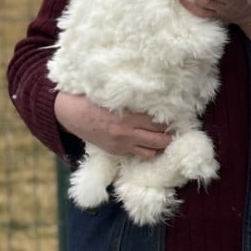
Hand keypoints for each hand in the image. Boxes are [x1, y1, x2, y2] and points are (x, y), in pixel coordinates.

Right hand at [54, 91, 171, 158]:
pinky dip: (148, 150)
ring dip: (161, 145)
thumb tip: (154, 95)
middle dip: (171, 136)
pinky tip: (152, 144)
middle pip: (159, 139)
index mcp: (127, 117)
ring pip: (151, 151)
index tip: (180, 116)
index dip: (170, 120)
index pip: (157, 122)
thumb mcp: (114, 97)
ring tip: (167, 138)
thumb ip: (133, 100)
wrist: (70, 114)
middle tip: (179, 129)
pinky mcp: (116, 151)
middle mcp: (126, 133)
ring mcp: (121, 145)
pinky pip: (138, 155)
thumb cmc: (93, 100)